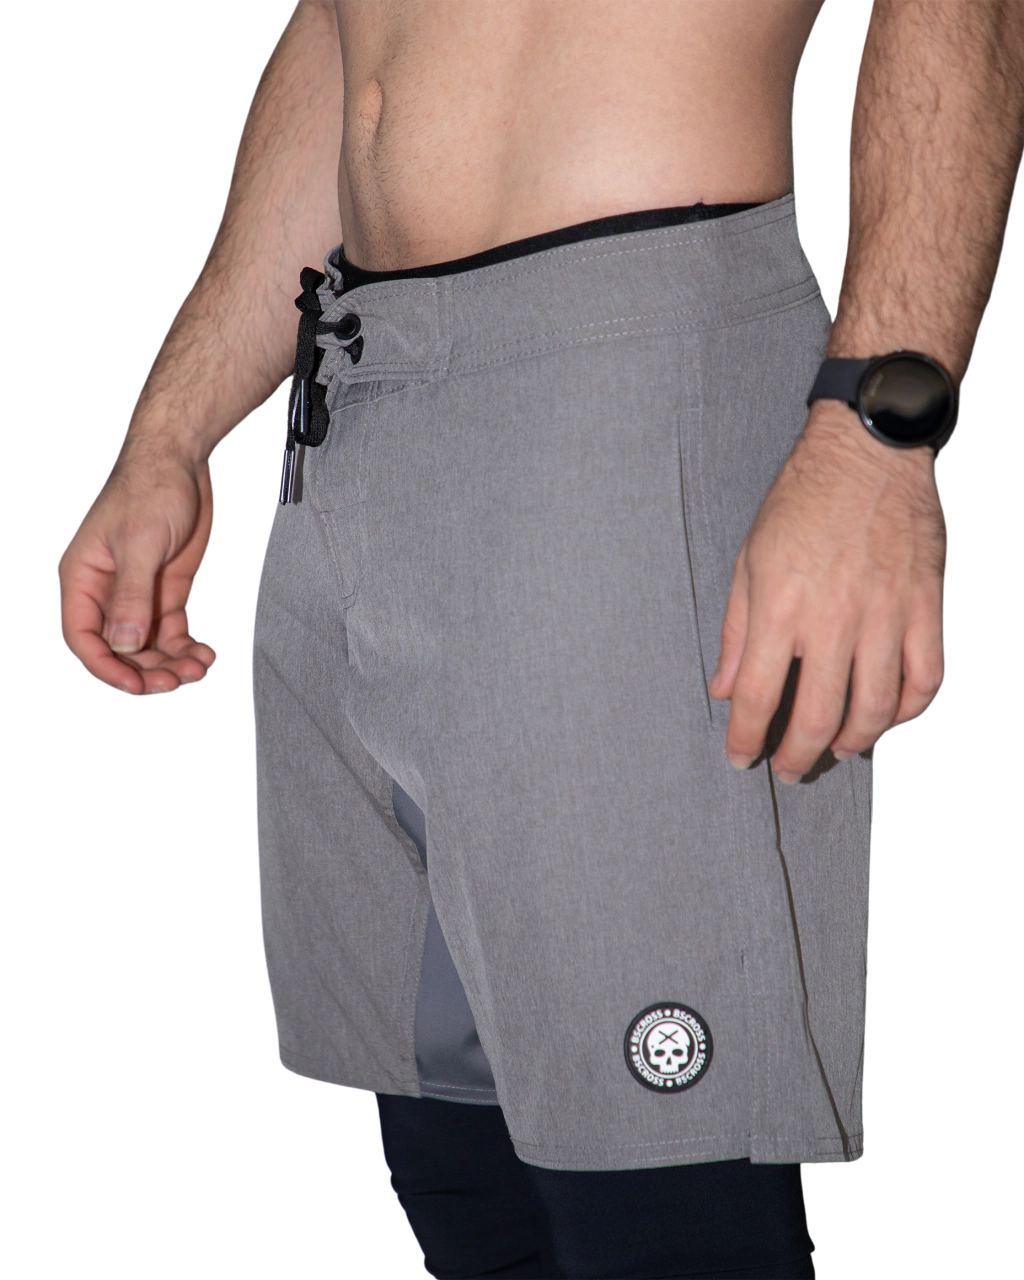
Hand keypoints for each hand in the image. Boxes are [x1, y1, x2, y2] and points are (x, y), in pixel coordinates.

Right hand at [58, 436, 219, 695]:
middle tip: (174, 682)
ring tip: (196, 669)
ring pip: (148, 643)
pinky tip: (204, 655)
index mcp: (84, 577)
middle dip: (146, 668)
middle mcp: (108, 590)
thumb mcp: (141, 544)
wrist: (182, 463)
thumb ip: (132, 596)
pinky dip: (187, 646)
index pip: (84, 635)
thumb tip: (125, 641)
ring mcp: (138, 593)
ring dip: (170, 662)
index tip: (133, 683)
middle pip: (120, 646)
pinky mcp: (165, 591)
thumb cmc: (150, 488)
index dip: (106, 665)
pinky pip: (172, 630)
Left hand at [706, 406, 946, 781]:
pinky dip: (907, 710)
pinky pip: (924, 679)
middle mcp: (833, 620)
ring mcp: (884, 617)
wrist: (868, 453)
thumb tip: (724, 686)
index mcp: (780, 607)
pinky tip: (888, 716)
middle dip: (796, 756)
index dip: (744, 738)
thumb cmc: (804, 499)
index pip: (757, 696)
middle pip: (815, 716)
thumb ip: (737, 630)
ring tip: (835, 748)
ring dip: (851, 742)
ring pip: (874, 709)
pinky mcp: (924, 609)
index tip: (740, 758)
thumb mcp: (750, 560)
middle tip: (788, 769)